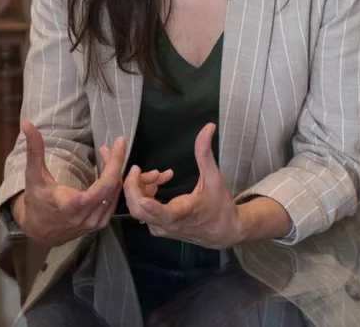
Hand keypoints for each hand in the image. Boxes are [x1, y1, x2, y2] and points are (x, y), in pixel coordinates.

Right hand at [13, 121, 125, 246]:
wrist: (39, 231)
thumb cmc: (36, 200)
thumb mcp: (33, 175)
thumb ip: (34, 150)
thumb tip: (27, 124)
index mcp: (68, 206)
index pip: (97, 189)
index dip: (111, 166)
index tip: (116, 144)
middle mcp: (84, 217)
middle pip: (110, 186)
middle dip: (116, 161)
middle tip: (118, 142)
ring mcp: (94, 222)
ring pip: (114, 192)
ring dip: (114, 169)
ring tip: (106, 152)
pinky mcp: (99, 223)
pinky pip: (113, 200)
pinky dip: (113, 182)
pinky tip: (108, 169)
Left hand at [123, 123, 244, 248]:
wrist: (224, 232)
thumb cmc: (220, 206)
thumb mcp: (214, 178)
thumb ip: (205, 153)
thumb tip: (208, 127)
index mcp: (181, 215)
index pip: (161, 213)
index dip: (148, 202)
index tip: (139, 186)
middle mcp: (167, 225)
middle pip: (138, 209)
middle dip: (134, 185)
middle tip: (138, 168)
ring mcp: (161, 228)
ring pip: (139, 209)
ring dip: (142, 188)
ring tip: (159, 174)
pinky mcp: (159, 228)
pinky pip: (144, 211)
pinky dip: (145, 194)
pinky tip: (158, 182)